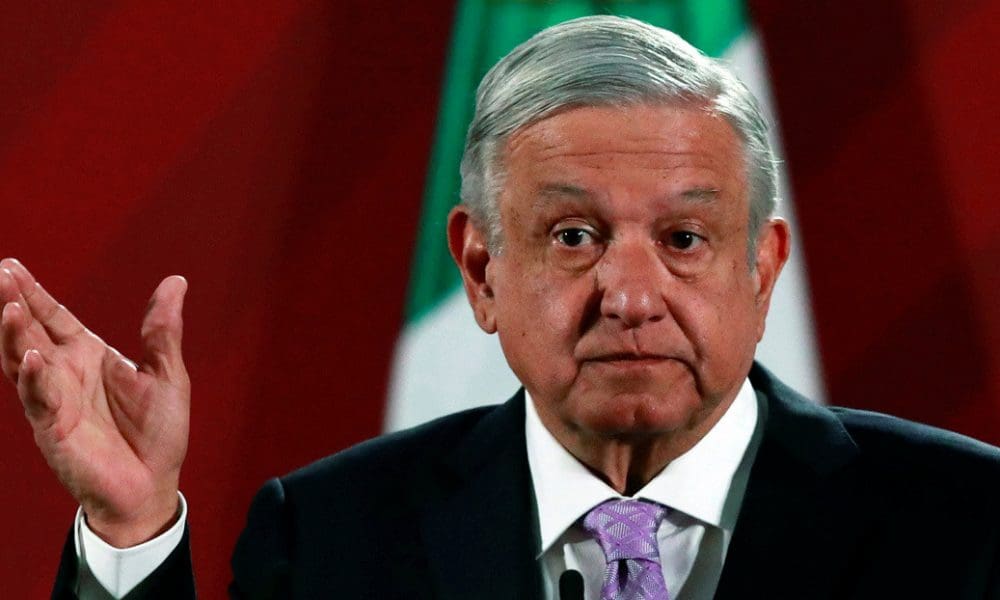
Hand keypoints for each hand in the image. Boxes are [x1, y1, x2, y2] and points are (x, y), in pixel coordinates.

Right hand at [0, 258, 189, 546]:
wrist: (153, 485)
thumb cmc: (157, 433)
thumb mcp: (168, 374)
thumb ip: (163, 330)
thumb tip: (176, 281)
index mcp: (89, 356)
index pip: (54, 317)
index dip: (34, 293)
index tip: (12, 265)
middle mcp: (65, 373)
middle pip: (31, 331)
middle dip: (13, 303)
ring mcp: (55, 400)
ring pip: (24, 360)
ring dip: (14, 335)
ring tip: (7, 306)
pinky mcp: (54, 429)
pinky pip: (39, 400)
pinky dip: (34, 378)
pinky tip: (32, 357)